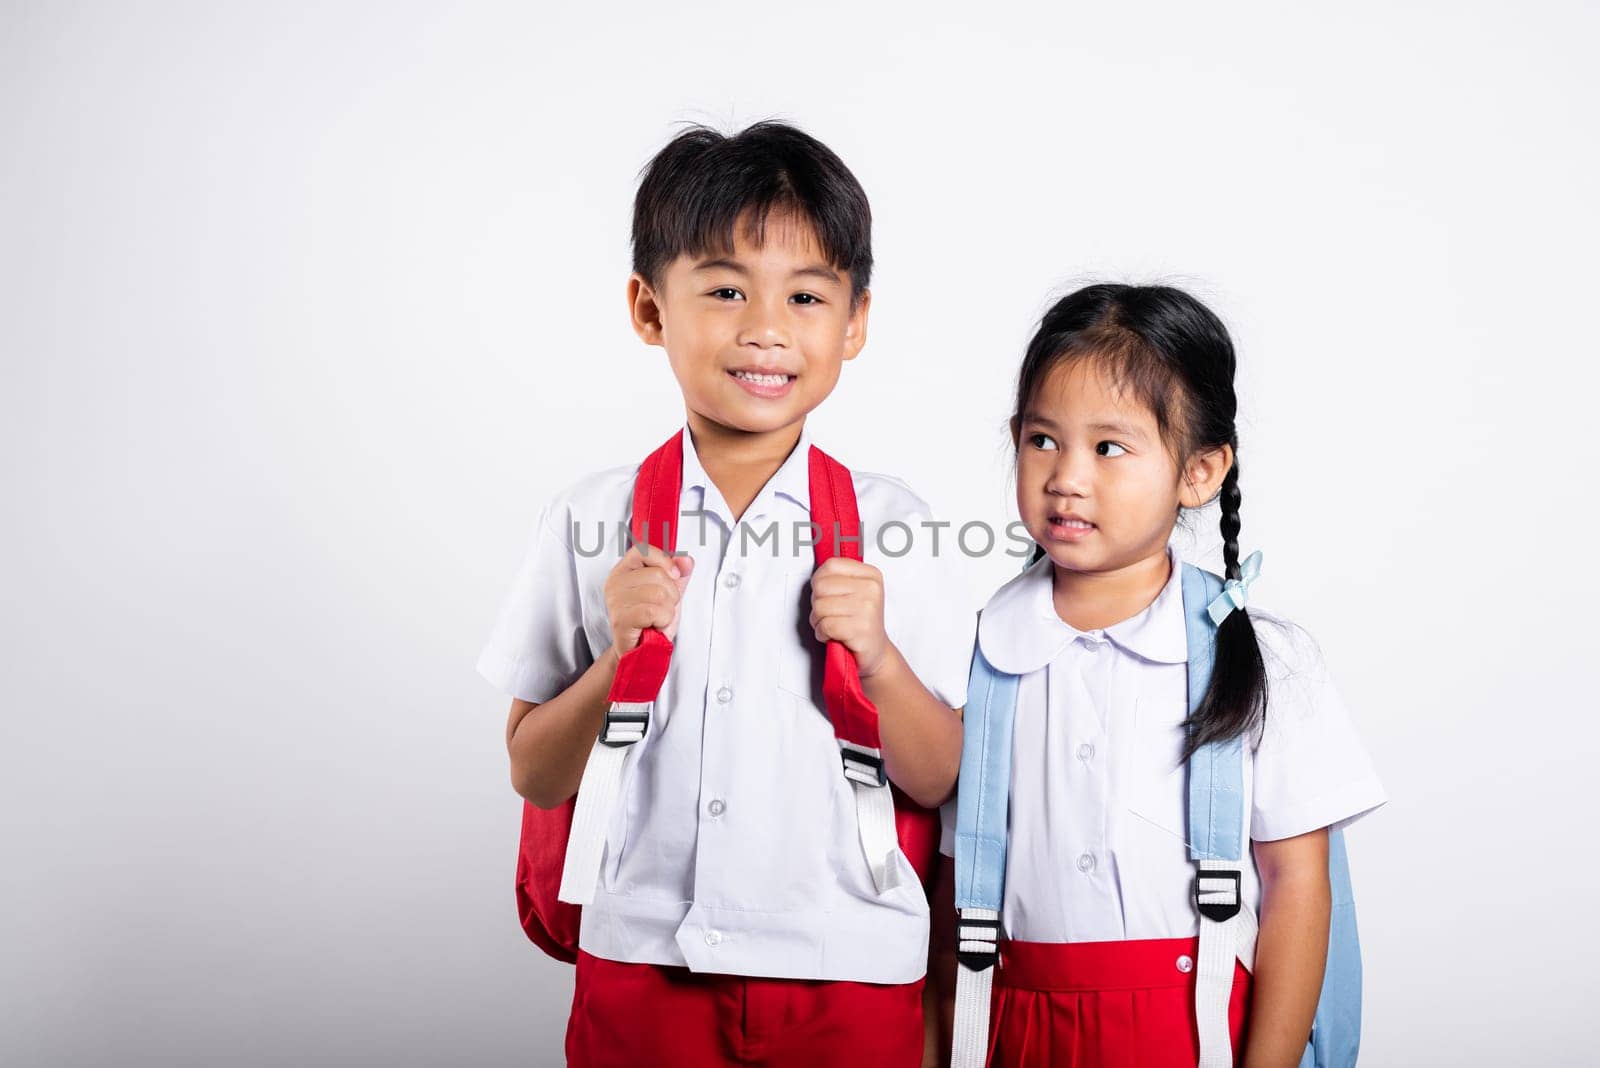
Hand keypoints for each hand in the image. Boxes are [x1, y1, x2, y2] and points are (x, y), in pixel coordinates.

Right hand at [604, 545, 693, 653]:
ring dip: (668, 609)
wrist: (642, 650)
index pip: (642, 550)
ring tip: (657, 618)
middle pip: (657, 574)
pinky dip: (662, 620)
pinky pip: (653, 611)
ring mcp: (615, 602)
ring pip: (658, 593)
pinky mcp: (621, 620)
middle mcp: (615, 583)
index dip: (664, 561)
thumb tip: (686, 560)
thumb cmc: (651, 620)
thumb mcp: (669, 592)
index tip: (674, 575)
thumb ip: (678, 573)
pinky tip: (654, 625)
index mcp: (623, 571)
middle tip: (662, 607)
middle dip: (671, 593)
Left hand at [807, 556, 890, 677]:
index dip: (819, 583)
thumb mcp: (853, 592)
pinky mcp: (861, 629)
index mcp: (871, 574)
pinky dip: (822, 634)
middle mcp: (872, 588)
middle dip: (818, 605)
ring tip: (833, 627)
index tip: (828, 596)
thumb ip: (837, 577)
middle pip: (820, 587)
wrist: (875, 653)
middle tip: (831, 615)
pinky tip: (834, 637)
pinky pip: (825, 626)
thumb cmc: (858, 621)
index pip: (829, 566)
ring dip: (819, 622)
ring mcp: (868, 608)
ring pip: (820, 608)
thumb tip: (812, 565)